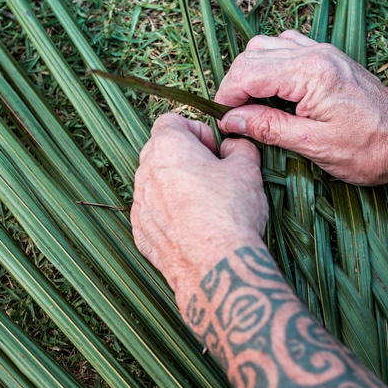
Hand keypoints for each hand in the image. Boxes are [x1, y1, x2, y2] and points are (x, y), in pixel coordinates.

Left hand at [132, 112, 267, 300]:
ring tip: (206, 205)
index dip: (198, 131)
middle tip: (214, 175)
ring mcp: (139, 205)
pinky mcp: (140, 233)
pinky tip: (194, 228)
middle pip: (161, 151)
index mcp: (168, 147)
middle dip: (186, 158)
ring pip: (156, 184)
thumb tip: (233, 147)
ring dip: (177, 187)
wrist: (215, 267)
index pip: (172, 120)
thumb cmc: (230, 213)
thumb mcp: (248, 170)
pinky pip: (154, 214)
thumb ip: (239, 149)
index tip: (215, 150)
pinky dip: (170, 215)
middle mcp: (145, 173)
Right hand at [216, 30, 387, 185]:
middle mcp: (315, 53)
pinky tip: (276, 93)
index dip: (227, 96)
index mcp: (310, 72)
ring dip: (252, 74)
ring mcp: (323, 52)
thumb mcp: (314, 146)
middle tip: (235, 119)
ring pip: (267, 46)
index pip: (247, 71)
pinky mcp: (329, 58)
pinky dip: (272, 65)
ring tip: (254, 107)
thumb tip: (231, 120)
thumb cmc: (371, 149)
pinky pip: (288, 48)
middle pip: (253, 55)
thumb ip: (268, 128)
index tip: (223, 122)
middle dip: (236, 85)